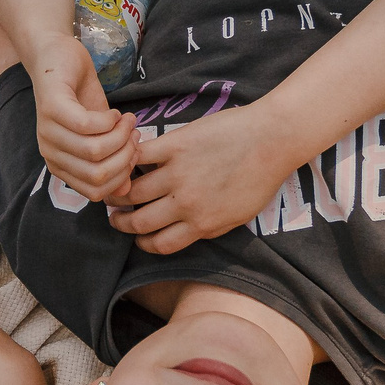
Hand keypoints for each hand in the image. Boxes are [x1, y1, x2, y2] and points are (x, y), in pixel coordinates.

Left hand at [29, 39, 136, 203]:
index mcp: (62, 166)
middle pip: (98, 175)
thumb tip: (127, 189)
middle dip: (126, 155)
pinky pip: (87, 126)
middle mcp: (51, 154)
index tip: (135, 151)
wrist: (58, 57)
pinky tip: (113, 111)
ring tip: (126, 120)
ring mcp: (48, 132)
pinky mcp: (52, 108)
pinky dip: (109, 120)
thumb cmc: (80, 96)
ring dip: (121, 135)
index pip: (96, 191)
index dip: (123, 175)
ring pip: (95, 152)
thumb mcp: (101, 133)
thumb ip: (111, 160)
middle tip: (134, 133)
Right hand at [105, 101, 299, 254]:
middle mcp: (185, 203)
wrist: (272, 140)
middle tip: (116, 217)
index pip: (160, 244)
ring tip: (112, 189)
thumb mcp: (239, 216)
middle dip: (122, 223)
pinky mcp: (176, 145)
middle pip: (139, 222)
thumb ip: (210, 227)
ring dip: (116, 193)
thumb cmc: (262, 177)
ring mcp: (178, 174)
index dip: (143, 244)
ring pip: (132, 191)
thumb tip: (188, 232)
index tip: (139, 238)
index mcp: (202, 223)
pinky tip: (124, 160)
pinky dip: (127, 159)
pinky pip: (140, 156)